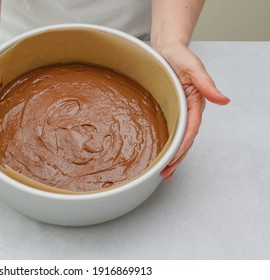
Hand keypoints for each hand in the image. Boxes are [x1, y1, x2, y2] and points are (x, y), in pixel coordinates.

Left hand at [157, 43, 229, 178]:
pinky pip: (172, 130)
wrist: (167, 50)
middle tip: (166, 172)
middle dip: (178, 157)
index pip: (191, 129)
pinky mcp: (172, 110)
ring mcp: (181, 111)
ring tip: (164, 172)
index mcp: (196, 102)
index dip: (183, 145)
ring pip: (179, 138)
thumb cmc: (180, 57)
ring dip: (173, 155)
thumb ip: (206, 84)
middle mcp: (190, 110)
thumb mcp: (193, 68)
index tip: (173, 159)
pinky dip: (169, 144)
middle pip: (185, 138)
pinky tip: (163, 154)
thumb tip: (224, 100)